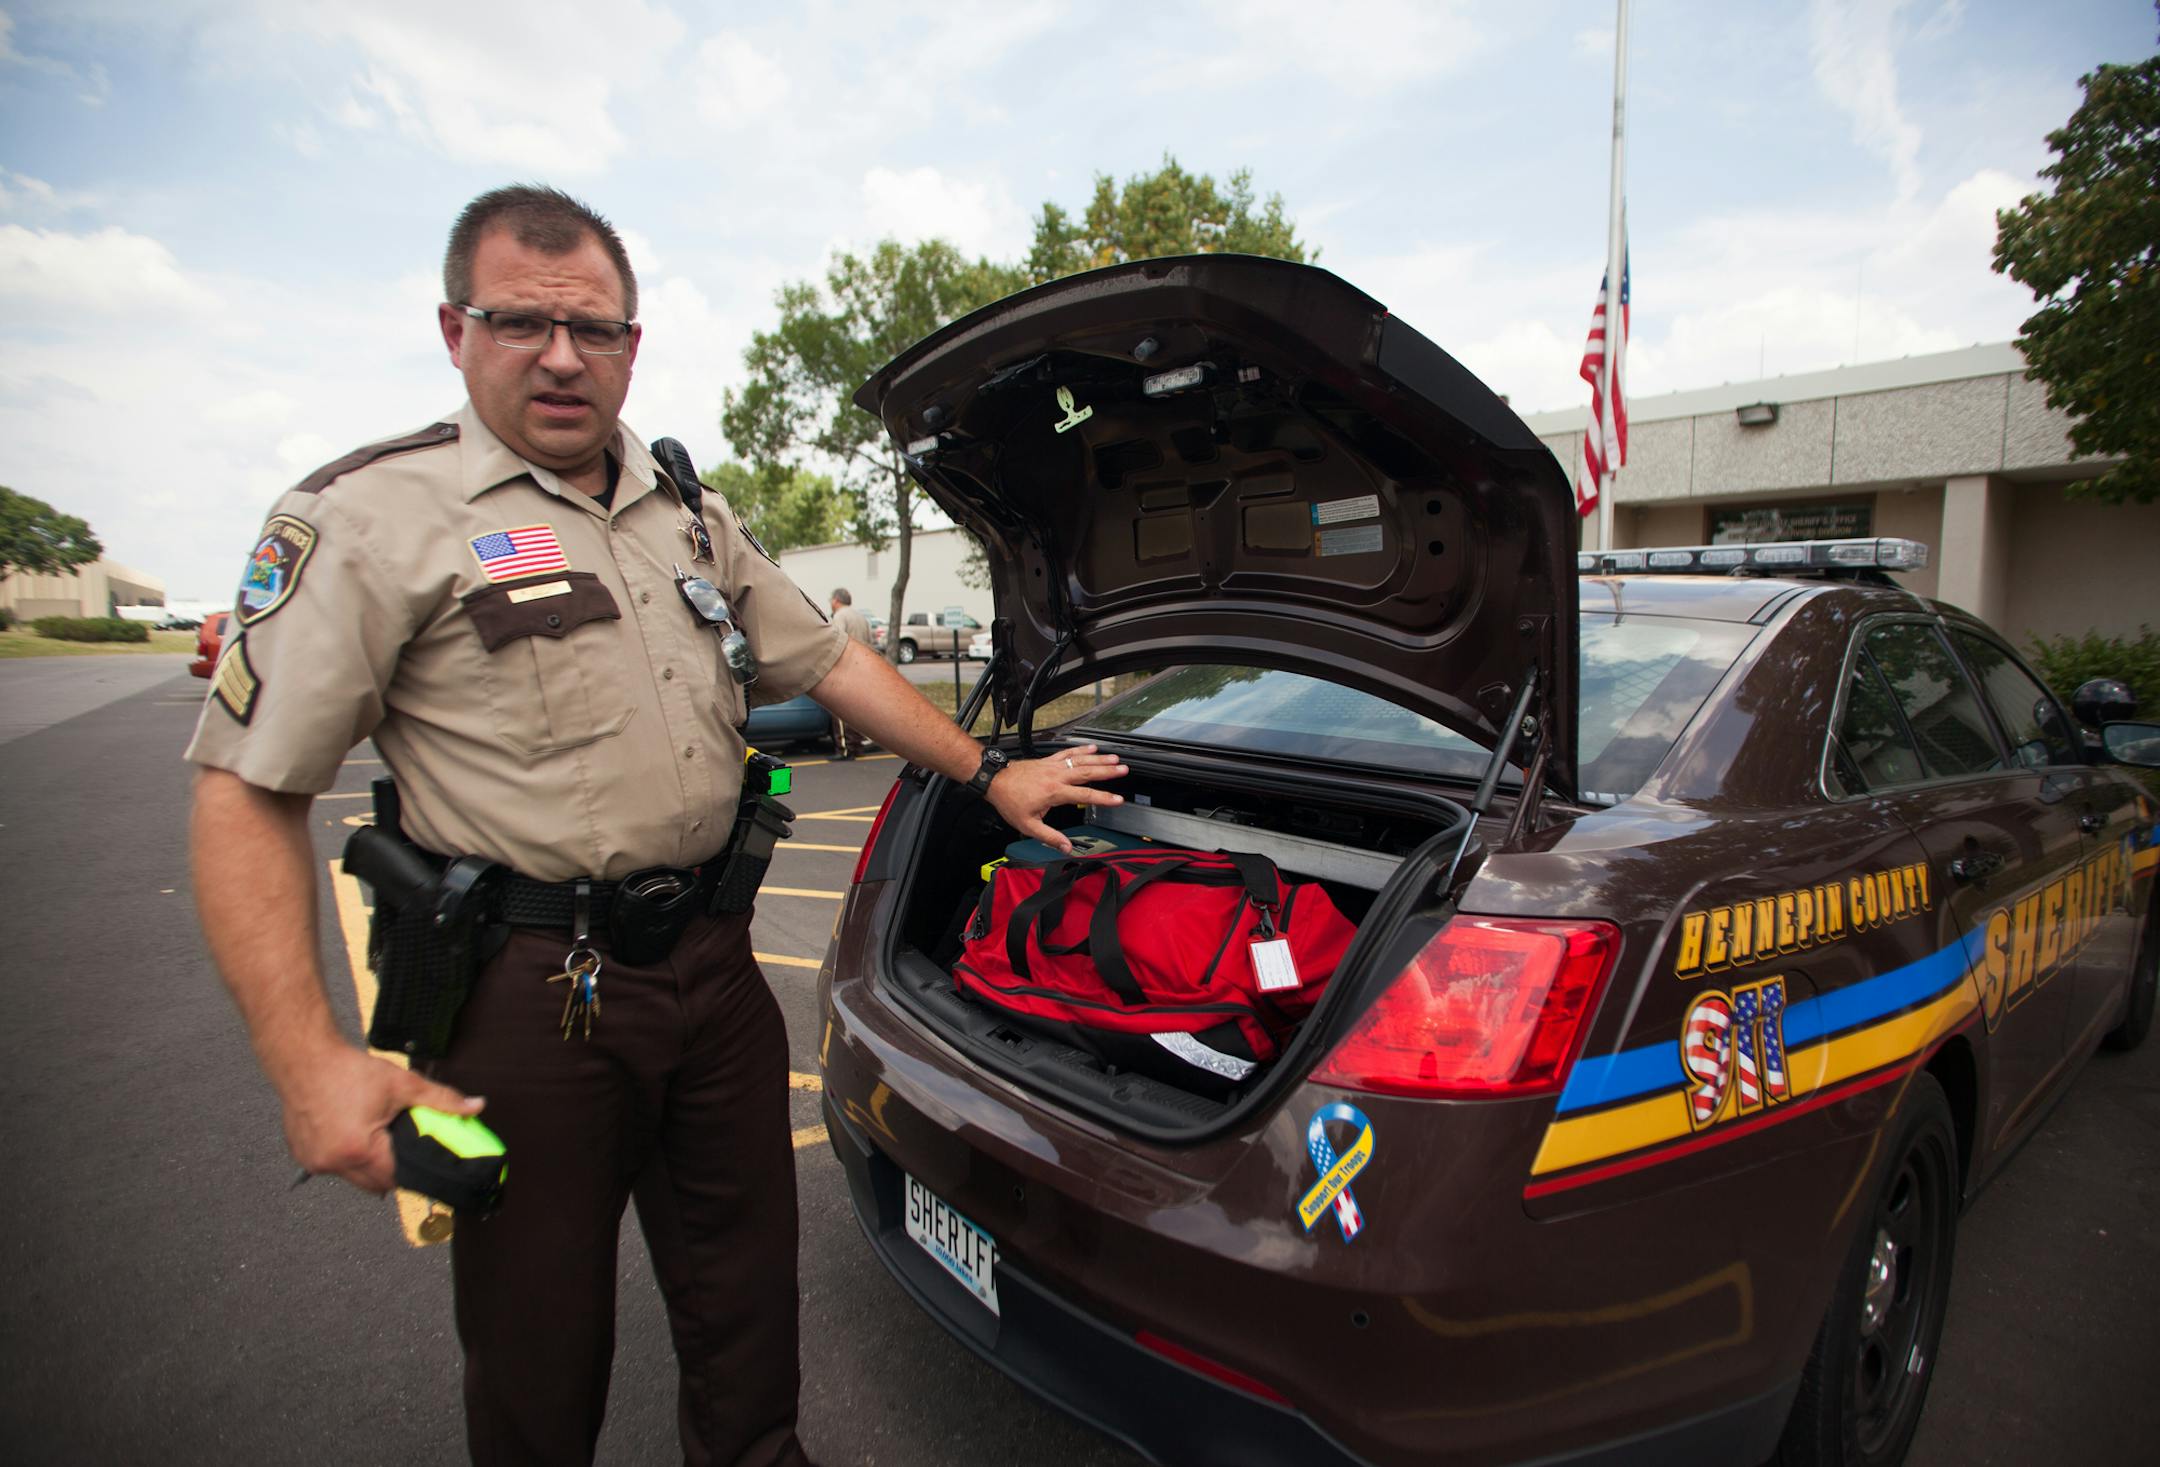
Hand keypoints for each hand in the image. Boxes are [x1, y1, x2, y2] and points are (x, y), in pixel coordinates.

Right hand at [278, 1043, 483, 1194]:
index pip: (395, 1178)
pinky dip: (344, 1156)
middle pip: (373, 1184)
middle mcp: (333, 1162)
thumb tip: (475, 1106)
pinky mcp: (302, 1155)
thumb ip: (442, 1099)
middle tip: (399, 1145)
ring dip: (366, 1164)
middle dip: (390, 1169)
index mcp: (358, 1150)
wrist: (304, 1057)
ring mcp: (314, 1161)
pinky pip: (331, 1166)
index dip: (411, 1170)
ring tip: (374, 1136)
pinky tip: (349, 1133)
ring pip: (351, 1177)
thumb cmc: (348, 1070)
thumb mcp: (402, 1084)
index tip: (419, 1159)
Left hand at [984, 744, 1128, 851]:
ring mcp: (1052, 766)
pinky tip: (1092, 747)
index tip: (1118, 799)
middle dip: (1107, 770)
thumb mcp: (1028, 825)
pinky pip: (1067, 753)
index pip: (1085, 795)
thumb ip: (1050, 837)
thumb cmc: (1010, 801)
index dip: (1103, 798)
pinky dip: (1081, 749)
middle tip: (1124, 769)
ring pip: (1080, 760)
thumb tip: (1066, 848)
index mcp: (1054, 792)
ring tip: (1115, 758)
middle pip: (1087, 772)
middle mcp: (1056, 776)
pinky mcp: (1048, 761)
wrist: (995, 780)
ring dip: (1099, 758)